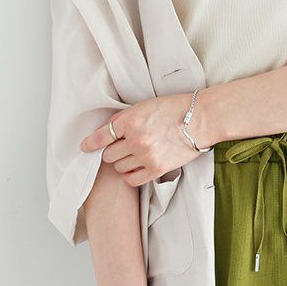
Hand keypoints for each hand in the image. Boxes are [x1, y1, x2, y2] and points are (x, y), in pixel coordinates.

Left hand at [79, 92, 209, 185]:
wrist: (202, 119)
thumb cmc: (176, 108)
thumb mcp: (146, 105)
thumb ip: (125, 118)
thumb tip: (108, 131)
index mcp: (132, 119)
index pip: (102, 135)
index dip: (90, 142)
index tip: (85, 147)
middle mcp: (136, 139)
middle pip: (109, 154)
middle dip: (112, 150)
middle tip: (122, 146)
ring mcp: (145, 156)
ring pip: (119, 167)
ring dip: (123, 161)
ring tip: (135, 154)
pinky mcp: (156, 169)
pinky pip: (132, 179)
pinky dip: (131, 174)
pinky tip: (137, 166)